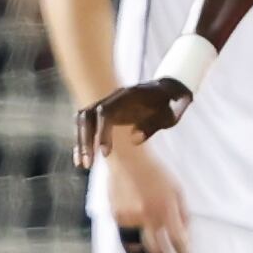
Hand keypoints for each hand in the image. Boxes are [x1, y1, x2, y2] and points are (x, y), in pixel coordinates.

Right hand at [74, 79, 189, 168]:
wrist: (169, 88)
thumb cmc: (172, 103)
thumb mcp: (170, 114)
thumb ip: (153, 124)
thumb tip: (134, 139)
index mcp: (129, 96)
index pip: (105, 112)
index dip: (102, 132)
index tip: (105, 154)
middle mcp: (114, 98)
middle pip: (87, 114)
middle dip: (85, 139)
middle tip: (87, 164)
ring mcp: (109, 103)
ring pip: (83, 119)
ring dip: (81, 141)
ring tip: (83, 164)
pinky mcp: (106, 111)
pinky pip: (87, 123)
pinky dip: (83, 140)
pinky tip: (82, 158)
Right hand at [105, 134, 191, 252]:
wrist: (127, 160)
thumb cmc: (157, 173)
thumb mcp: (177, 190)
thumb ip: (183, 214)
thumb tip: (186, 236)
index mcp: (166, 209)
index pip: (179, 241)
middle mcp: (148, 217)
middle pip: (159, 251)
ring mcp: (130, 219)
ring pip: (140, 251)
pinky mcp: (117, 218)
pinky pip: (126, 240)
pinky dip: (135, 252)